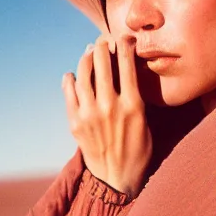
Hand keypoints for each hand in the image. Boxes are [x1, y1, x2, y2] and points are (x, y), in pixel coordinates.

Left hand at [62, 34, 151, 198]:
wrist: (116, 178)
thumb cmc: (138, 147)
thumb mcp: (146, 119)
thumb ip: (135, 95)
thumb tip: (127, 70)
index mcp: (133, 104)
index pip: (127, 63)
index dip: (124, 44)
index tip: (124, 37)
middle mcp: (110, 106)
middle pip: (103, 63)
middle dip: (103, 46)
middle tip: (104, 40)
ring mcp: (89, 114)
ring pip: (83, 75)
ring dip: (86, 58)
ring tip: (90, 52)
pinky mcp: (75, 123)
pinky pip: (69, 93)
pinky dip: (70, 79)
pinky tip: (73, 74)